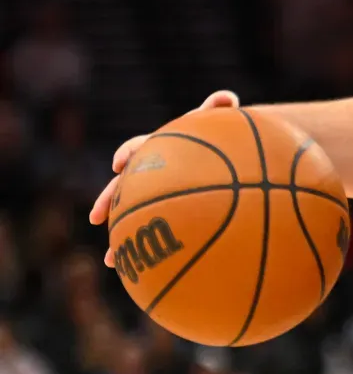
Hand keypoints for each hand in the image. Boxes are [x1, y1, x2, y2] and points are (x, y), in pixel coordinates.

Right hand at [90, 90, 240, 245]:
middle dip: (109, 201)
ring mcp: (157, 198)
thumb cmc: (224, 142)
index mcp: (159, 150)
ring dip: (119, 239)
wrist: (233, 166)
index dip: (126, 154)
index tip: (119, 163)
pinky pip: (153, 238)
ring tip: (110, 260)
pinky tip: (142, 277)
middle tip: (97, 216)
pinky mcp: (168, 218)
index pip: (137, 148)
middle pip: (122, 187)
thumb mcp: (221, 127)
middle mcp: (151, 175)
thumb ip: (219, 113)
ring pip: (131, 219)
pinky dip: (146, 255)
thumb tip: (227, 96)